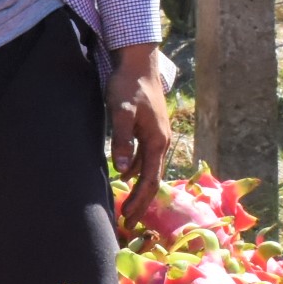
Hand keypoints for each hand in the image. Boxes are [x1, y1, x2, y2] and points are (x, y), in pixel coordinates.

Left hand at [107, 43, 172, 227]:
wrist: (138, 62)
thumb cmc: (129, 85)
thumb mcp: (122, 112)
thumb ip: (122, 140)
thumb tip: (122, 171)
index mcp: (157, 141)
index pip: (150, 180)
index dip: (139, 201)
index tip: (128, 218)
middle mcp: (160, 142)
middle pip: (152, 179)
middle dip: (141, 202)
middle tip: (128, 222)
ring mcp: (155, 135)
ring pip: (148, 169)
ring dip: (138, 188)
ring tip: (126, 204)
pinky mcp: (148, 129)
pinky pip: (143, 157)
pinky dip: (135, 170)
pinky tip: (124, 175)